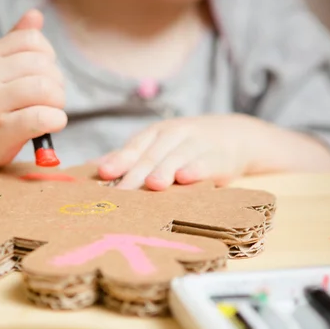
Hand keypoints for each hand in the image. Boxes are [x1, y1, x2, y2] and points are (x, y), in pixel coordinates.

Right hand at [0, 9, 66, 168]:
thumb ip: (16, 42)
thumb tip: (36, 15)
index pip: (33, 40)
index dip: (49, 56)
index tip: (44, 74)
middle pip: (43, 66)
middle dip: (57, 83)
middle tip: (50, 99)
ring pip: (44, 89)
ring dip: (58, 102)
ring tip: (50, 111)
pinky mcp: (3, 129)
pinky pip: (42, 117)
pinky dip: (56, 120)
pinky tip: (53, 123)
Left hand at [97, 114, 260, 189]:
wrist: (235, 135)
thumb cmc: (186, 145)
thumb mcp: (158, 145)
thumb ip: (130, 157)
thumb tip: (94, 166)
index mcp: (156, 133)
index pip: (135, 147)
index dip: (119, 160)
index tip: (104, 174)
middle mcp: (174, 135)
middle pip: (152, 155)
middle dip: (135, 175)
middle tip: (121, 195)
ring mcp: (197, 144)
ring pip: (176, 157)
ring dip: (164, 170)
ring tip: (152, 185)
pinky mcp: (219, 157)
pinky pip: (205, 163)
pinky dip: (196, 169)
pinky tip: (185, 178)